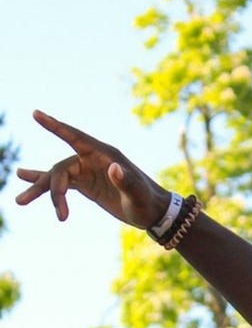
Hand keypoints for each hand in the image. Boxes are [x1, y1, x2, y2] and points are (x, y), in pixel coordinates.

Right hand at [15, 111, 169, 227]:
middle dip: (54, 189)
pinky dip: (45, 187)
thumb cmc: (148, 202)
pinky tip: (26, 185)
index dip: (55, 126)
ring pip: (56, 177)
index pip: (75, 137)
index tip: (36, 114)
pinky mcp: (86, 185)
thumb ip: (126, 181)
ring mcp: (88, 172)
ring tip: (19, 201)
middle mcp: (92, 160)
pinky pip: (61, 184)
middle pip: (62, 168)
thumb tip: (113, 168)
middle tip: (60, 212)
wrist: (155, 213)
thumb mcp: (138, 194)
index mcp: (104, 155)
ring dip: (40, 189)